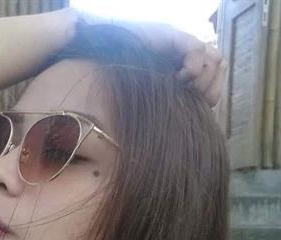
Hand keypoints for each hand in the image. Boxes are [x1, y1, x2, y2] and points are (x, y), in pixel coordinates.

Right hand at [71, 9, 226, 107]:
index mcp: (185, 75)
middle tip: (191, 94)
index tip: (200, 104)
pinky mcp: (175, 38)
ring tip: (183, 83)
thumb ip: (173, 106)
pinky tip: (179, 75)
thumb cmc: (127, 83)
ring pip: (214, 58)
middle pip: (219, 68)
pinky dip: (193, 65)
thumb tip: (196, 115)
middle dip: (209, 86)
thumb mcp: (155, 101)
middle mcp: (187, 59)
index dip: (212, 93)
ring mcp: (182, 47)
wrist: (108, 56)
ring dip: (202, 76)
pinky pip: (197, 49)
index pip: (215, 80)